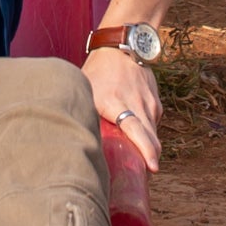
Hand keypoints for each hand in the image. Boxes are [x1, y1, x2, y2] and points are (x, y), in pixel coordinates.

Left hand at [83, 47, 162, 170]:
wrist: (122, 45)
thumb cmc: (98, 70)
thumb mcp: (86, 89)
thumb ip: (83, 111)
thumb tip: (69, 139)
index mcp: (116, 102)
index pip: (136, 129)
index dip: (145, 150)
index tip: (153, 168)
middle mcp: (137, 103)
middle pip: (150, 138)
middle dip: (150, 160)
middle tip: (142, 180)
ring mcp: (149, 101)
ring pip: (153, 133)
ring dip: (149, 149)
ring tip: (141, 166)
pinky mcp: (155, 100)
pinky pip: (153, 123)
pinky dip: (148, 134)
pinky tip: (139, 141)